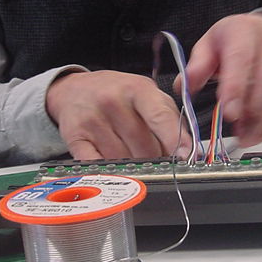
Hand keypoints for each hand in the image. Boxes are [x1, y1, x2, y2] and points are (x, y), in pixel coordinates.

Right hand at [46, 70, 190, 159]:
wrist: (74, 90)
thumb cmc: (117, 93)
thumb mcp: (146, 94)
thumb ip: (168, 117)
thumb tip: (186, 149)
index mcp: (136, 89)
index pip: (159, 117)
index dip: (174, 139)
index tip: (185, 155)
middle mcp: (112, 101)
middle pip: (144, 147)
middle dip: (154, 157)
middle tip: (152, 153)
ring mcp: (92, 120)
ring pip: (124, 161)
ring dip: (133, 166)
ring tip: (131, 153)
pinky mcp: (75, 138)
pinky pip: (98, 165)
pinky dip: (110, 172)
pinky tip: (115, 167)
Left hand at [179, 13, 261, 148]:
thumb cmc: (234, 40)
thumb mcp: (209, 46)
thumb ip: (197, 67)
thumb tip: (183, 88)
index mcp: (244, 31)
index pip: (242, 58)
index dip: (237, 88)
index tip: (229, 115)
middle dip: (256, 113)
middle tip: (240, 136)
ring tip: (252, 139)